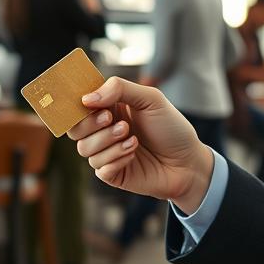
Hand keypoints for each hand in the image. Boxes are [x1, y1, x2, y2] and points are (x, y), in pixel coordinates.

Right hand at [69, 77, 213, 212]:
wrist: (188, 161)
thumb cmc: (171, 128)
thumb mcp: (151, 99)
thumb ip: (119, 89)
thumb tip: (87, 98)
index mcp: (110, 109)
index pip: (79, 105)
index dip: (77, 104)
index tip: (88, 102)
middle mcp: (104, 131)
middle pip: (74, 129)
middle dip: (90, 124)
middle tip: (112, 119)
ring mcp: (107, 153)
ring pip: (84, 149)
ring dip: (107, 141)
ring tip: (132, 138)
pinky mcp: (113, 174)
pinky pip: (99, 168)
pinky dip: (116, 159)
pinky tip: (134, 154)